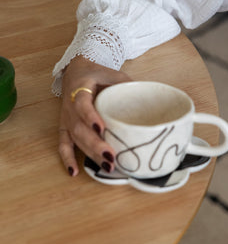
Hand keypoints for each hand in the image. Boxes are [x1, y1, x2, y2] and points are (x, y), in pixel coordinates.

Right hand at [58, 56, 130, 175]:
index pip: (82, 105)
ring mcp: (66, 119)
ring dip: (90, 154)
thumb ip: (127, 84)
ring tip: (107, 166)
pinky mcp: (65, 128)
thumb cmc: (97, 74)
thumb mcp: (113, 73)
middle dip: (95, 144)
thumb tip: (149, 97)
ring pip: (75, 139)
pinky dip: (67, 159)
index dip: (90, 117)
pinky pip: (63, 145)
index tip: (101, 129)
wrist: (76, 71)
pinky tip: (74, 172)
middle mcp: (70, 107)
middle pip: (79, 128)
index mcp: (80, 90)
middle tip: (111, 157)